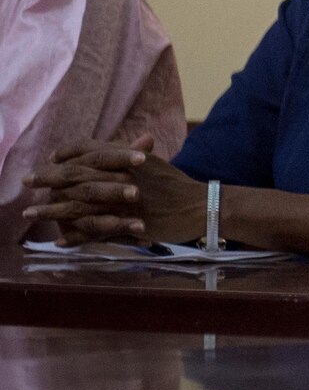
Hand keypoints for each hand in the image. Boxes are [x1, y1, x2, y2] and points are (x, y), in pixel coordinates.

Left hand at [23, 136, 203, 243]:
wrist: (200, 207)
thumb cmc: (178, 186)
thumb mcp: (154, 165)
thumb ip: (130, 157)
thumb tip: (106, 152)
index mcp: (130, 159)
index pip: (91, 148)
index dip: (68, 152)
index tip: (51, 158)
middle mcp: (123, 176)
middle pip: (77, 173)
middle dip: (48, 178)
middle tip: (26, 181)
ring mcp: (124, 201)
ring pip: (79, 203)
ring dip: (51, 210)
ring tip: (30, 215)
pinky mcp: (127, 224)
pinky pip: (94, 231)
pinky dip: (75, 237)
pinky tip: (59, 241)